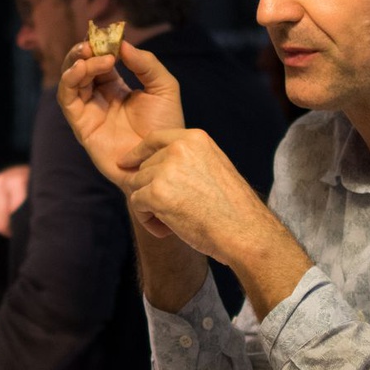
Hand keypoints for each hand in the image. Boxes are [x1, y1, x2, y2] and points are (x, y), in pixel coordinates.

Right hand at [56, 41, 183, 190]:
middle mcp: (99, 98)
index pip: (100, 60)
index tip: (104, 33)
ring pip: (70, 81)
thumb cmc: (165, 127)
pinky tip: (83, 69)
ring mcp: (89, 112)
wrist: (161, 159)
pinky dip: (70, 81)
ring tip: (88, 54)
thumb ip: (146, 64)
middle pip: (80, 68)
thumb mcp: (163, 87)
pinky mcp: (82, 126)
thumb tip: (123, 44)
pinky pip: (67, 100)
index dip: (100, 45)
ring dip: (76, 64)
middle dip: (82, 52)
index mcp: (116, 88)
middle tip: (91, 41)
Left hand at [120, 128, 276, 265]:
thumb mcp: (214, 168)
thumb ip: (187, 161)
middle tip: (175, 212)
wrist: (244, 231)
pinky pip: (136, 204)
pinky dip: (147, 220)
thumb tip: (153, 167)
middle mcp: (178, 149)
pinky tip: (166, 230)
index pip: (154, 139)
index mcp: (195, 138)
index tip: (125, 163)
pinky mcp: (157, 193)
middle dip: (152, 190)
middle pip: (143, 167)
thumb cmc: (232, 208)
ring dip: (149, 206)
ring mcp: (166, 170)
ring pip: (136, 185)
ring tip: (173, 222)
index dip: (137, 152)